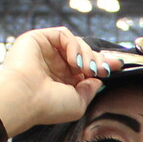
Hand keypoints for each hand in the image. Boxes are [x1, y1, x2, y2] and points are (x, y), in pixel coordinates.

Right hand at [0, 27, 121, 135]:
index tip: (118, 65)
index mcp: (62, 81)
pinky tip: (74, 61)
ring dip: (87, 54)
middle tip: (105, 69)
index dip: (103, 63)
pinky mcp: (38, 39)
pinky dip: (73, 45)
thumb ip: (90, 90)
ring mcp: (46, 51)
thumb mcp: (78, 103)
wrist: (24, 99)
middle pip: (84, 53)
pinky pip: (63, 34)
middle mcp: (54, 65)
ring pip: (76, 43)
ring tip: (86, 69)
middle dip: (99, 60)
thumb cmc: (48, 106)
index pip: (87, 66)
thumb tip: (99, 81)